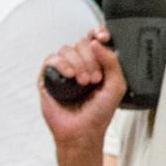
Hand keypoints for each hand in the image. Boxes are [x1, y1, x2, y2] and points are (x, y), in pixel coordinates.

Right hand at [39, 28, 125, 150]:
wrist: (82, 132)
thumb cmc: (99, 113)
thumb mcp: (116, 87)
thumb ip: (113, 63)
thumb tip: (97, 43)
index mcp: (97, 63)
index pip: (95, 39)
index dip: (98, 32)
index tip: (103, 36)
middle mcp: (80, 64)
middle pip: (82, 43)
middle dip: (91, 59)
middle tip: (95, 78)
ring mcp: (64, 69)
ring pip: (67, 49)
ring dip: (78, 64)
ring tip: (84, 83)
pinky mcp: (49, 77)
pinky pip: (52, 59)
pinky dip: (62, 64)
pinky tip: (70, 76)